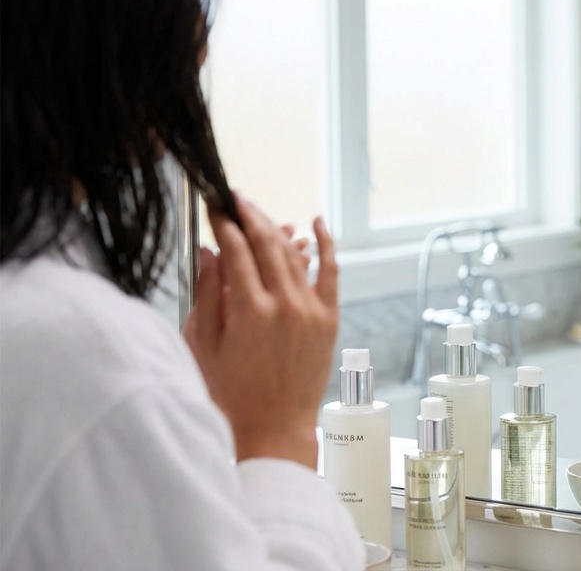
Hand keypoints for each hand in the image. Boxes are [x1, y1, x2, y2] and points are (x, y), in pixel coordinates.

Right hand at [183, 196, 339, 467]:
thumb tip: (209, 251)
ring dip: (276, 228)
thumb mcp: (204, 346)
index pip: (236, 250)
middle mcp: (285, 305)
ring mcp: (312, 311)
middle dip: (249, 216)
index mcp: (250, 311)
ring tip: (257, 212)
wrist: (274, 429)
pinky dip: (325, 245)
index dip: (223, 224)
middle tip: (234, 198)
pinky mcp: (329, 320)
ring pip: (294, 255)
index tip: (214, 208)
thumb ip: (208, 295)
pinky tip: (316, 223)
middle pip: (267, 243)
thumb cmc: (231, 395)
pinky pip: (330, 273)